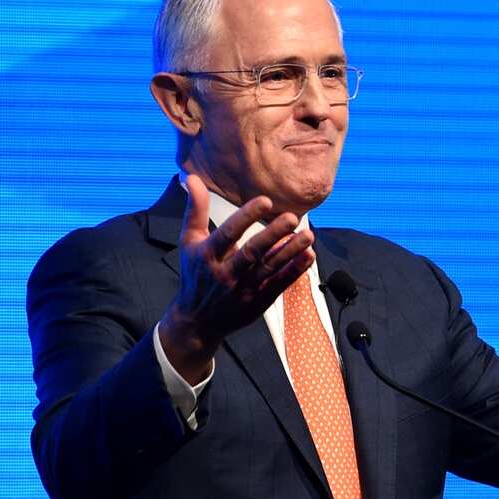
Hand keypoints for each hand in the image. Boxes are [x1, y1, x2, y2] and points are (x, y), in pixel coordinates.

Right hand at [158, 174, 314, 381]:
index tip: (265, 201)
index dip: (246, 217)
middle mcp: (225, 273)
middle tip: (293, 217)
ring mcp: (243, 289)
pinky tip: (308, 255)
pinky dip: (295, 271)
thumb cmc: (195, 273)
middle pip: (252, 252)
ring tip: (308, 234)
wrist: (197, 321)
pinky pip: (279, 284)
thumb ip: (195, 209)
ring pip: (270, 268)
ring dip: (290, 251)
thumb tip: (192, 176)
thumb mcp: (189, 241)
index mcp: (207, 255)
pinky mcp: (258, 301)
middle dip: (272, 235)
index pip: (228, 233)